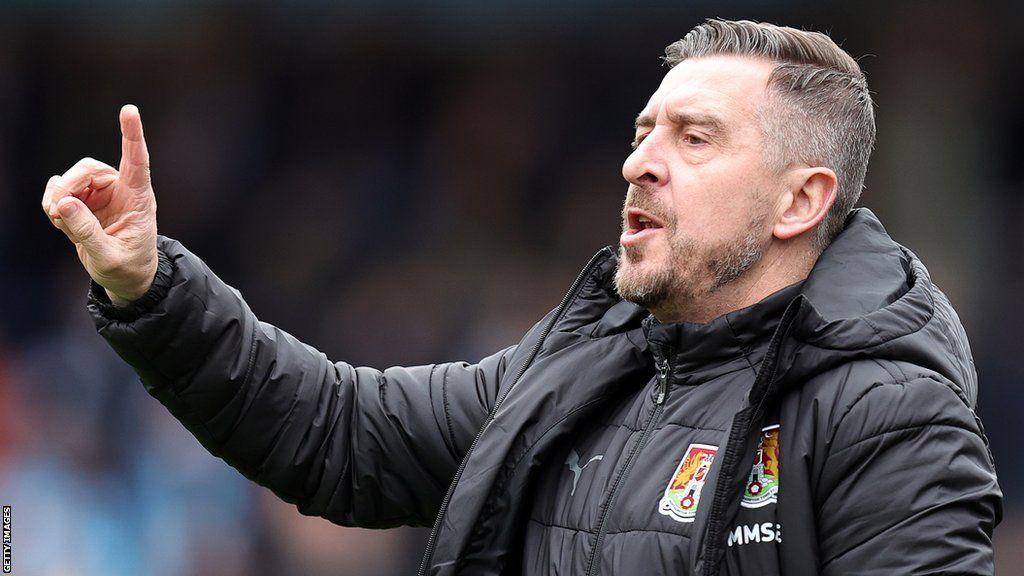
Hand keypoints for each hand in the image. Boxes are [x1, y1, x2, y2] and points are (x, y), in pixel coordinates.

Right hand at [42, 104, 158, 305]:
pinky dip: (53, 204)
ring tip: (60, 222)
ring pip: (72, 177)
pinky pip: (60, 191)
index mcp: (139, 199)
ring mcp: (101, 194)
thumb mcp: (108, 257)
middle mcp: (120, 190)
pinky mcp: (83, 201)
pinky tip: (60, 221)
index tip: (129, 110)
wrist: (124, 278)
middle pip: (89, 168)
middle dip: (70, 185)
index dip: (132, 135)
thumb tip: (64, 203)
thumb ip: (86, 232)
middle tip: (59, 210)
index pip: (137, 161)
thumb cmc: (127, 268)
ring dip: (59, 196)